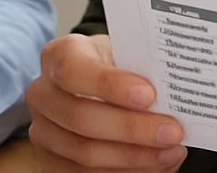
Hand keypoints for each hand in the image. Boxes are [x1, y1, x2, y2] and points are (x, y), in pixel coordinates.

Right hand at [26, 34, 185, 172]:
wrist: (100, 87)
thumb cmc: (117, 69)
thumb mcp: (126, 55)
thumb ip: (141, 68)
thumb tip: (174, 93)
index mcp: (59, 56)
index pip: (73, 70)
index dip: (109, 85)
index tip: (148, 95)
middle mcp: (42, 93)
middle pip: (80, 118)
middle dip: (131, 128)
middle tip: (172, 131)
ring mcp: (43, 131)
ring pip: (84, 153)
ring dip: (134, 156)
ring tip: (170, 151)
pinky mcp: (50, 162)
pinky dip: (125, 172)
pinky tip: (154, 164)